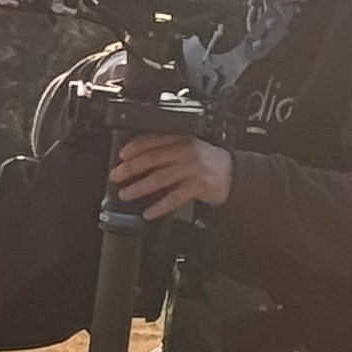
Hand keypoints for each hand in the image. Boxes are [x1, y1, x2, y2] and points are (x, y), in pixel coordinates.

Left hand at [111, 132, 232, 220]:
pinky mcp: (198, 186)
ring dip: (139, 187)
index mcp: (182, 140)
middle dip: (131, 168)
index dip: (135, 147)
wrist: (235, 174)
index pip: (153, 140)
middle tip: (116, 176)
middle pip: (152, 159)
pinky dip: (159, 206)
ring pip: (159, 178)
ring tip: (126, 194)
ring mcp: (192, 169)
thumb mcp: (190, 147)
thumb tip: (140, 160)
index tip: (121, 156)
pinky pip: (174, 198)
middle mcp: (186, 152)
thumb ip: (169, 150)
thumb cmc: (209, 162)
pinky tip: (149, 212)